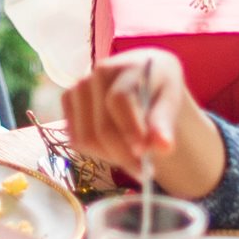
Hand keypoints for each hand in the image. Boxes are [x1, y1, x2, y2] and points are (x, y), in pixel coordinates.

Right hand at [63, 50, 189, 167]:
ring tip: (132, 159)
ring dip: (111, 157)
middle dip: (123, 155)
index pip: (120, 100)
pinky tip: (115, 149)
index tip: (143, 153)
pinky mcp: (68, 101)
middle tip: (145, 171)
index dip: (130, 129)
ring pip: (86, 138)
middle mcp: (97, 73)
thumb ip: (164, 123)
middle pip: (102, 127)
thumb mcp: (171, 101)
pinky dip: (97, 153)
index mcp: (128, 66)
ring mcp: (78, 87)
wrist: (140, 78)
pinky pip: (76, 140)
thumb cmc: (158, 90)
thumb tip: (162, 146)